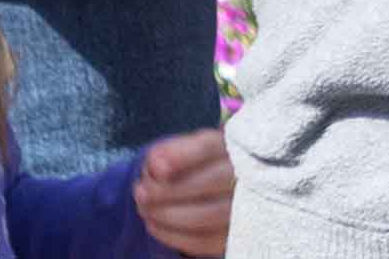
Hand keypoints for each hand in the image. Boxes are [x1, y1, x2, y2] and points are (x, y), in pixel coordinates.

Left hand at [131, 131, 233, 253]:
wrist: (230, 190)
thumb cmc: (206, 166)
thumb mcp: (194, 149)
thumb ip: (174, 150)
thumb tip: (155, 160)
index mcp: (236, 147)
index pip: (211, 147)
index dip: (182, 156)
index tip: (154, 165)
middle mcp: (249, 174)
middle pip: (212, 181)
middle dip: (167, 189)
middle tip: (140, 191)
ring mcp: (245, 207)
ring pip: (207, 214)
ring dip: (165, 213)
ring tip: (144, 208)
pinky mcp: (234, 235)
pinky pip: (202, 240)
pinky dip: (170, 235)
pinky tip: (153, 224)